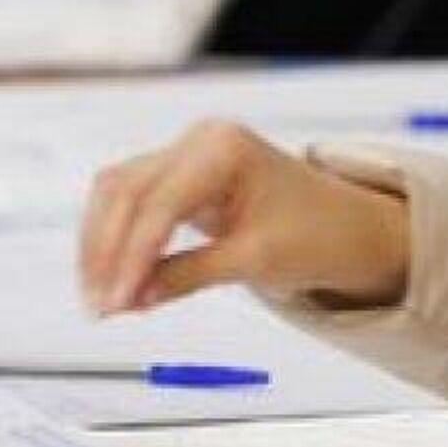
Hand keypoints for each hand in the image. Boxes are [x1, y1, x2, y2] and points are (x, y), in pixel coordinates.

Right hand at [78, 120, 410, 314]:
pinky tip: (111, 277)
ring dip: (101, 245)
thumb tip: (133, 298)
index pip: (160, 202)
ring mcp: (182, 155)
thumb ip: (189, 275)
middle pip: (124, 191)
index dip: (132, 254)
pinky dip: (115, 241)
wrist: (349, 227)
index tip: (119, 300)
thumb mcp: (257, 260)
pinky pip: (128, 204)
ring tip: (98, 298)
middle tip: (98, 304)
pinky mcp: (175, 179)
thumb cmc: (319, 234)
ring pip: (116, 195)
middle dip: (105, 251)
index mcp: (223, 148)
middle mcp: (196, 142)